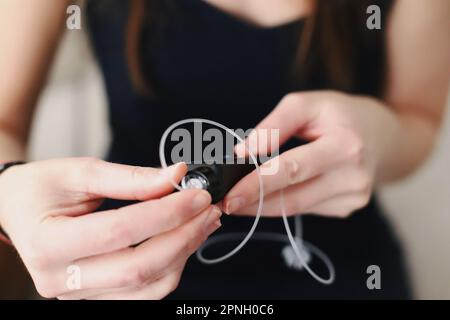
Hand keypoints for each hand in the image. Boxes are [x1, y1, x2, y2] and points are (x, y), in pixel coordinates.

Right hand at [0, 158, 220, 298]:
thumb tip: (175, 177)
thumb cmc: (41, 188)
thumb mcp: (79, 172)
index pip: (119, 231)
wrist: (18, 210)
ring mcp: (78, 295)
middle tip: (208, 209)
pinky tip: (183, 240)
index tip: (196, 195)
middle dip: (183, 237)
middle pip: (138, 269)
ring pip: (147, 287)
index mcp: (48, 243)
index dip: (165, 213)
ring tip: (203, 222)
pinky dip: (171, 267)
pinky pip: (144, 293)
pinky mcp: (96, 297)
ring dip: (183, 254)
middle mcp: (60, 279)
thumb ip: (130, 178)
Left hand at [224, 91, 398, 217]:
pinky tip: (269, 196)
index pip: (292, 170)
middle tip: (224, 204)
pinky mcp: (346, 208)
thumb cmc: (341, 115)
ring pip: (295, 209)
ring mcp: (352, 198)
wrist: (383, 136)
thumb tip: (243, 152)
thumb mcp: (308, 104)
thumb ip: (274, 125)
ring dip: (262, 207)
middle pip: (291, 198)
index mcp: (345, 146)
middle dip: (253, 203)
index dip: (257, 184)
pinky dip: (282, 203)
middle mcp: (353, 178)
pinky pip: (305, 209)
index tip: (230, 195)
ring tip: (239, 200)